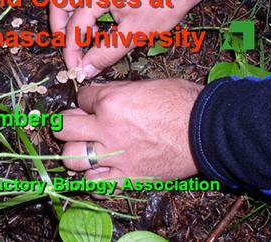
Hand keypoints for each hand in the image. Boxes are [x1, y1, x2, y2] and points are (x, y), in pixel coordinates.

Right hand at [49, 0, 207, 77]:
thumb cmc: (165, 2)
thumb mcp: (135, 34)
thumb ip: (106, 54)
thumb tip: (86, 70)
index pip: (74, 26)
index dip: (72, 51)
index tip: (75, 68)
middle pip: (58, 2)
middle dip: (59, 28)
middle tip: (70, 48)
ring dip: (70, 19)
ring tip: (88, 38)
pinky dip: (83, 12)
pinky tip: (100, 27)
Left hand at [53, 79, 203, 182]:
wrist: (207, 130)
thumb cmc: (181, 102)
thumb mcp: (145, 85)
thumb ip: (116, 91)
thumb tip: (99, 94)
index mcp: (110, 102)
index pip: (80, 98)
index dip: (84, 100)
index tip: (90, 104)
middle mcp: (105, 130)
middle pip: (63, 127)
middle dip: (65, 123)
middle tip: (76, 124)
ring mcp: (114, 156)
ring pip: (71, 158)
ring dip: (75, 152)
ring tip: (86, 149)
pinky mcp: (127, 177)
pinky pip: (95, 184)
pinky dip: (93, 178)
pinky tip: (100, 171)